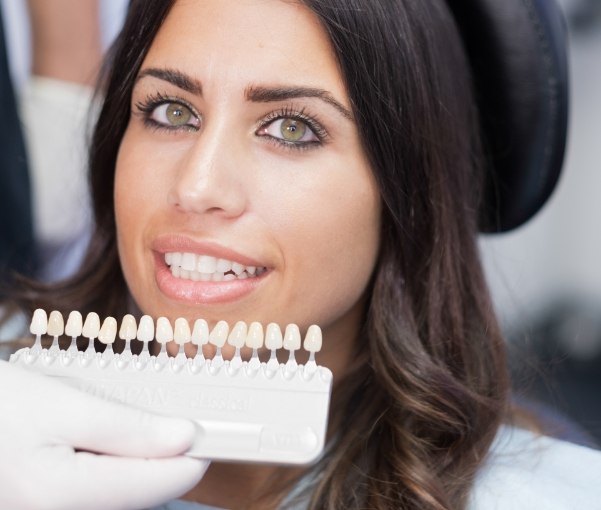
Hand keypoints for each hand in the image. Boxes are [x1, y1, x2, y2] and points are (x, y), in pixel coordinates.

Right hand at [0, 360, 208, 509]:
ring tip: (139, 422)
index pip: (158, 484)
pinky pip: (97, 492)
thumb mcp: (63, 406)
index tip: (215, 430)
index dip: (193, 455)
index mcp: (62, 496)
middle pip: (141, 492)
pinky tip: (108, 439)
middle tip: (176, 415)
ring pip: (120, 493)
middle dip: (164, 455)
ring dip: (138, 460)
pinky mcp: (49, 505)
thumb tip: (184, 438)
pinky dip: (114, 466)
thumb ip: (128, 429)